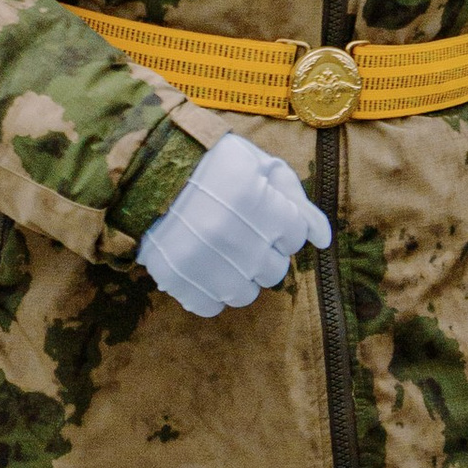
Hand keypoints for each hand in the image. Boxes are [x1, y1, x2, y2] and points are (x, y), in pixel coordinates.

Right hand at [135, 136, 331, 319]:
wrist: (144, 168)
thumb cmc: (210, 162)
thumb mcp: (257, 163)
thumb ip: (296, 199)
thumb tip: (322, 239)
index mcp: (255, 200)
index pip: (294, 236)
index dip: (281, 223)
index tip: (261, 211)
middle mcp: (231, 235)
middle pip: (274, 270)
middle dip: (263, 250)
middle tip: (241, 229)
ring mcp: (202, 262)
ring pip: (245, 293)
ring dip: (238, 273)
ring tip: (220, 248)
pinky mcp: (177, 280)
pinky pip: (211, 305)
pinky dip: (209, 289)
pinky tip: (201, 264)